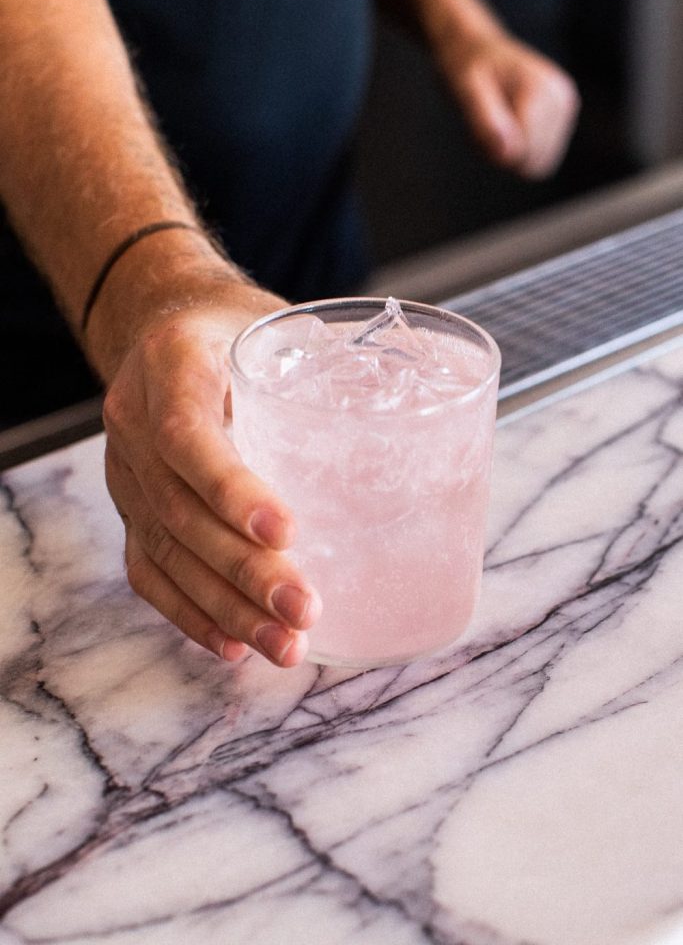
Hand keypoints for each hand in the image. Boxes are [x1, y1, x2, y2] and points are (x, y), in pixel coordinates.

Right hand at [102, 304, 321, 666]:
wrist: (162, 323)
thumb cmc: (233, 326)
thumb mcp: (275, 323)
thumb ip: (323, 369)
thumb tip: (418, 426)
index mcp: (171, 364)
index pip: (187, 434)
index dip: (231, 488)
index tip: (288, 531)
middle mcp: (133, 420)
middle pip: (179, 509)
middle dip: (243, 570)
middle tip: (304, 608)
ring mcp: (125, 470)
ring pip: (165, 550)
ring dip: (225, 606)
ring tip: (283, 644)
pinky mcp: (130, 506)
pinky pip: (149, 568)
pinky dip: (190, 612)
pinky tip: (233, 643)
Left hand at [438, 30, 579, 178]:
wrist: (476, 48)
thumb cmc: (467, 67)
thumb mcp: (465, 90)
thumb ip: (485, 121)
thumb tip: (506, 155)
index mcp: (540, 90)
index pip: (523, 154)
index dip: (494, 151)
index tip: (478, 124)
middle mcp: (561, 98)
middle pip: (532, 163)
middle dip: (503, 154)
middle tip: (484, 123)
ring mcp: (565, 109)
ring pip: (537, 165)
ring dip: (509, 154)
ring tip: (495, 123)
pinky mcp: (563, 118)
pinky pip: (539, 159)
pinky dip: (518, 151)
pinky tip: (507, 126)